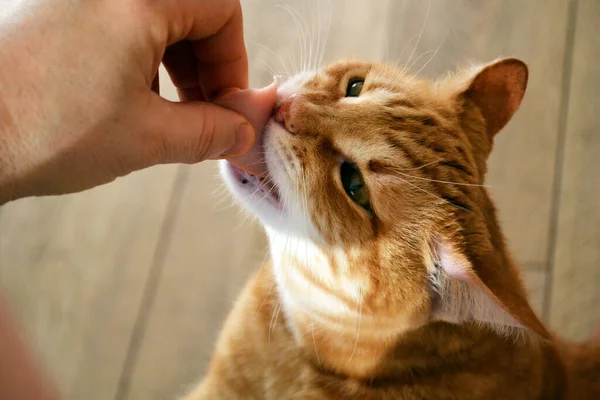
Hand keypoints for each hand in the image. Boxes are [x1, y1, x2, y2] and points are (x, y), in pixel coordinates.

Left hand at [0, 0, 276, 203]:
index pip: (221, 9)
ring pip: (155, 17)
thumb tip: (241, 132)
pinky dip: (139, 58)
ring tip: (164, 112)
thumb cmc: (43, 131)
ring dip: (174, 65)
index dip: (233, 62)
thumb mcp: (147, 137)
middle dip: (206, 67)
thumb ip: (210, 131)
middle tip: (202, 114)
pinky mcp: (53, 11)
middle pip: (189, 12)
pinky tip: (127, 100)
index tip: (226, 105)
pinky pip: (118, 22)